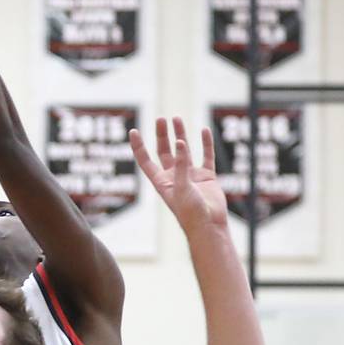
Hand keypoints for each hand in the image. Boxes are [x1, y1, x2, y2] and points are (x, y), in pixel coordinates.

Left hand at [131, 117, 228, 235]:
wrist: (210, 226)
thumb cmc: (190, 213)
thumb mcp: (181, 188)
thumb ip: (180, 165)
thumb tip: (180, 142)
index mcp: (161, 182)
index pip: (145, 160)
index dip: (138, 146)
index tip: (133, 131)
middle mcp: (174, 176)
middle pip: (164, 151)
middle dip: (161, 135)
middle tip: (161, 119)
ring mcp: (191, 175)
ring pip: (184, 150)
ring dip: (180, 135)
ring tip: (176, 119)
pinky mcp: (207, 176)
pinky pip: (206, 155)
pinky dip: (205, 143)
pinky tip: (204, 130)